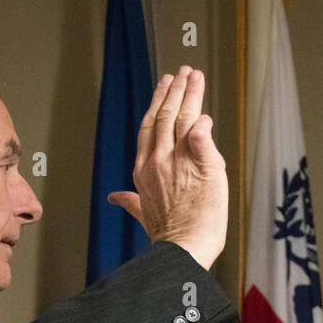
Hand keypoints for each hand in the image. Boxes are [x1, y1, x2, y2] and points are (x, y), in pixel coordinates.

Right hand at [108, 67, 227, 269]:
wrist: (182, 249)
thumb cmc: (167, 235)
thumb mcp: (142, 214)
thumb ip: (131, 201)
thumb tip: (116, 198)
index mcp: (144, 168)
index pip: (150, 125)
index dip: (158, 102)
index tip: (164, 87)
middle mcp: (159, 160)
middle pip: (166, 115)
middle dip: (175, 90)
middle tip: (182, 73)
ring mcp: (180, 162)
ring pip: (184, 119)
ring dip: (190, 95)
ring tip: (195, 78)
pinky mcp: (204, 168)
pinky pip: (204, 140)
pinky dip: (204, 126)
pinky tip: (207, 115)